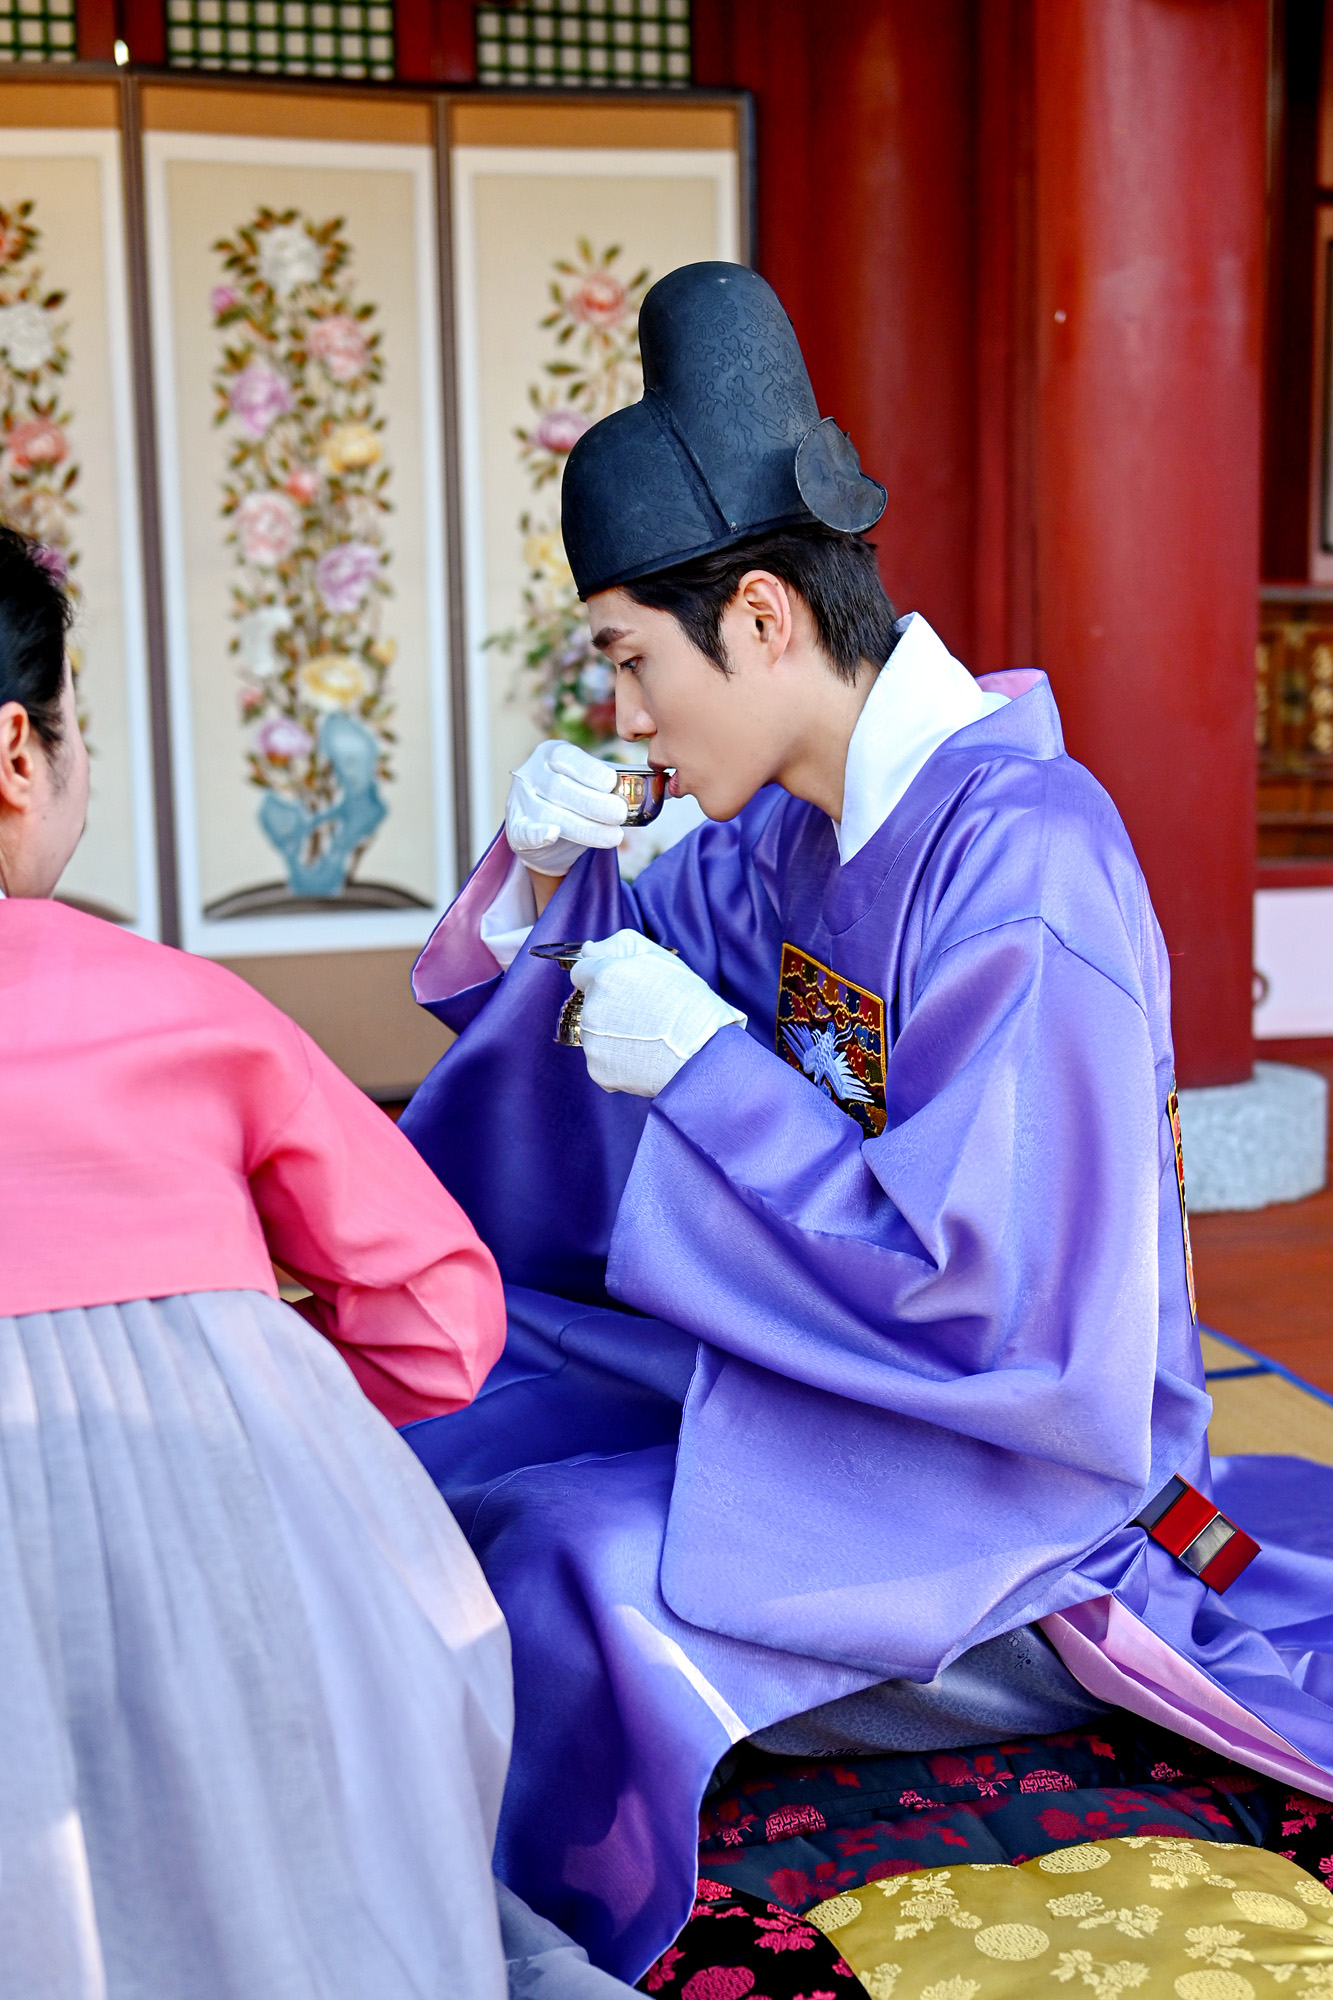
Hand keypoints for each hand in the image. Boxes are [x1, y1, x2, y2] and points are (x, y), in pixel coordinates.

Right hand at [506, 740, 626, 877]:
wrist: (547, 832)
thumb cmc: (575, 800)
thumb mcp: (588, 782)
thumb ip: (610, 781)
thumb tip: (651, 785)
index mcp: (550, 754)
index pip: (567, 758)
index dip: (589, 771)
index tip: (612, 783)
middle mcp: (531, 774)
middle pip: (560, 788)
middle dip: (594, 803)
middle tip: (620, 814)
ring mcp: (520, 801)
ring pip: (549, 813)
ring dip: (584, 827)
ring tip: (614, 837)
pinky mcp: (515, 829)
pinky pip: (525, 832)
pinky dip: (538, 834)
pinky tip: (553, 834)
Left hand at [570, 930, 746, 1097]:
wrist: (704, 1051)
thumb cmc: (688, 1002)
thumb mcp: (659, 957)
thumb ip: (617, 946)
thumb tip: (589, 950)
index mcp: (603, 977)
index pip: (582, 972)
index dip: (603, 977)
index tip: (624, 987)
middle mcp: (591, 1010)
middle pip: (590, 1005)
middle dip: (610, 1006)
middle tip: (645, 1013)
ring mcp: (593, 1043)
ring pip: (596, 1034)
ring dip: (614, 1034)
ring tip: (648, 1036)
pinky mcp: (598, 1071)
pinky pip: (602, 1061)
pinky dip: (619, 1060)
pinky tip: (644, 1056)